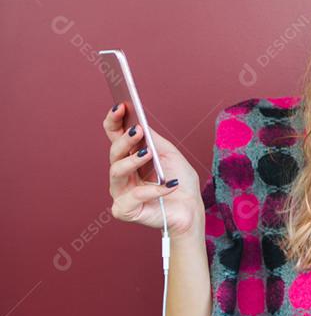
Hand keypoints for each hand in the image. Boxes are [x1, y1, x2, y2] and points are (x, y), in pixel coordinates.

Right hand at [103, 102, 202, 237]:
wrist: (191, 209)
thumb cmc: (180, 181)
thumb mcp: (170, 155)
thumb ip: (154, 140)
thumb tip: (139, 122)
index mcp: (130, 157)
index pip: (114, 136)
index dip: (114, 121)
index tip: (121, 105)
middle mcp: (122, 173)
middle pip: (114, 153)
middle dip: (124, 140)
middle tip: (138, 131)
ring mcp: (120, 192)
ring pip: (117, 172)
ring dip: (133, 161)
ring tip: (148, 153)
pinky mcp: (124, 210)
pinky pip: (132, 198)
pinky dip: (152, 191)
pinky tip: (168, 185)